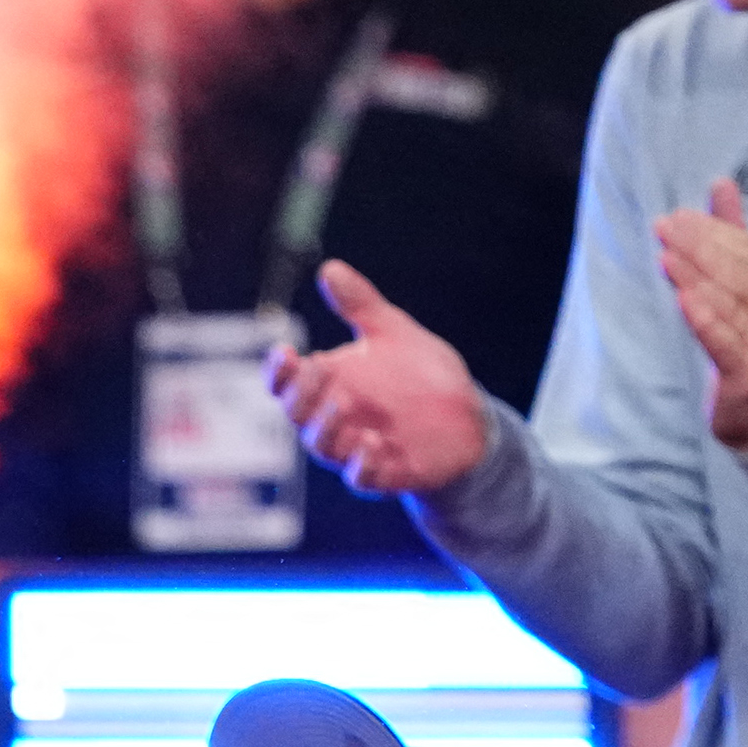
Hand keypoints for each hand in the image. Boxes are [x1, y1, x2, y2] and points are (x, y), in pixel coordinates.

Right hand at [274, 263, 492, 495]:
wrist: (468, 419)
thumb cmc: (420, 376)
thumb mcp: (393, 332)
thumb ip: (360, 304)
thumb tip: (330, 269)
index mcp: (330, 385)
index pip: (288, 382)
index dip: (279, 371)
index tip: (286, 351)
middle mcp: (336, 419)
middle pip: (298, 414)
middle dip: (301, 394)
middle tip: (317, 369)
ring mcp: (357, 448)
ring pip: (323, 446)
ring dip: (326, 427)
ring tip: (342, 403)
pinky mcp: (387, 473)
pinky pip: (363, 478)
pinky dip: (362, 465)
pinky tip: (373, 444)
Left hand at [658, 180, 747, 450]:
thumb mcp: (744, 283)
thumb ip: (733, 234)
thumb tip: (720, 183)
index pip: (741, 248)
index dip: (710, 230)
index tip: (676, 216)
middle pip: (733, 271)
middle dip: (698, 248)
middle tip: (663, 229)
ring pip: (727, 303)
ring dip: (695, 278)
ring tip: (665, 257)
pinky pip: (724, 342)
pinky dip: (706, 320)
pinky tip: (684, 301)